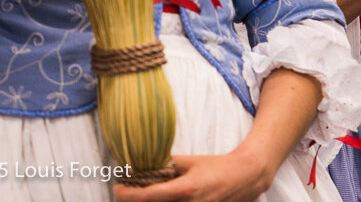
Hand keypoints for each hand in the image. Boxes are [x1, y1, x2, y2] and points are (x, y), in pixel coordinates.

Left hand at [113, 151, 269, 201]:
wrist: (242, 178)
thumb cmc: (216, 167)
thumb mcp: (191, 162)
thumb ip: (169, 166)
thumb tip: (148, 166)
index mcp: (184, 190)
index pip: (149, 197)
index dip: (129, 195)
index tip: (118, 189)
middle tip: (128, 193)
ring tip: (145, 194)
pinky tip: (162, 199)